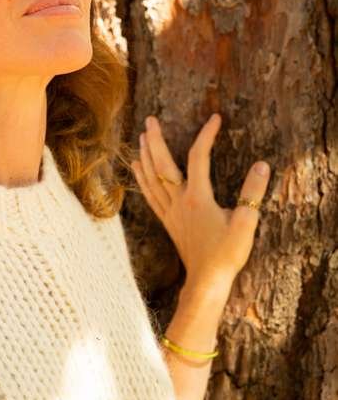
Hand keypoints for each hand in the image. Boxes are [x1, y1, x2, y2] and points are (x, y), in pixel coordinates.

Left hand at [131, 113, 269, 291]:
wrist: (207, 281)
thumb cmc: (227, 255)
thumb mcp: (246, 223)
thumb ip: (252, 193)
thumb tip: (262, 165)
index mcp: (197, 198)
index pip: (199, 157)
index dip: (206, 135)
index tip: (215, 118)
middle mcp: (179, 201)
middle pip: (162, 164)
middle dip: (155, 140)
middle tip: (150, 119)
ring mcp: (170, 212)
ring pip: (152, 178)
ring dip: (146, 155)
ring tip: (141, 136)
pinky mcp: (167, 222)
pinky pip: (149, 194)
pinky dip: (142, 177)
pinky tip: (136, 167)